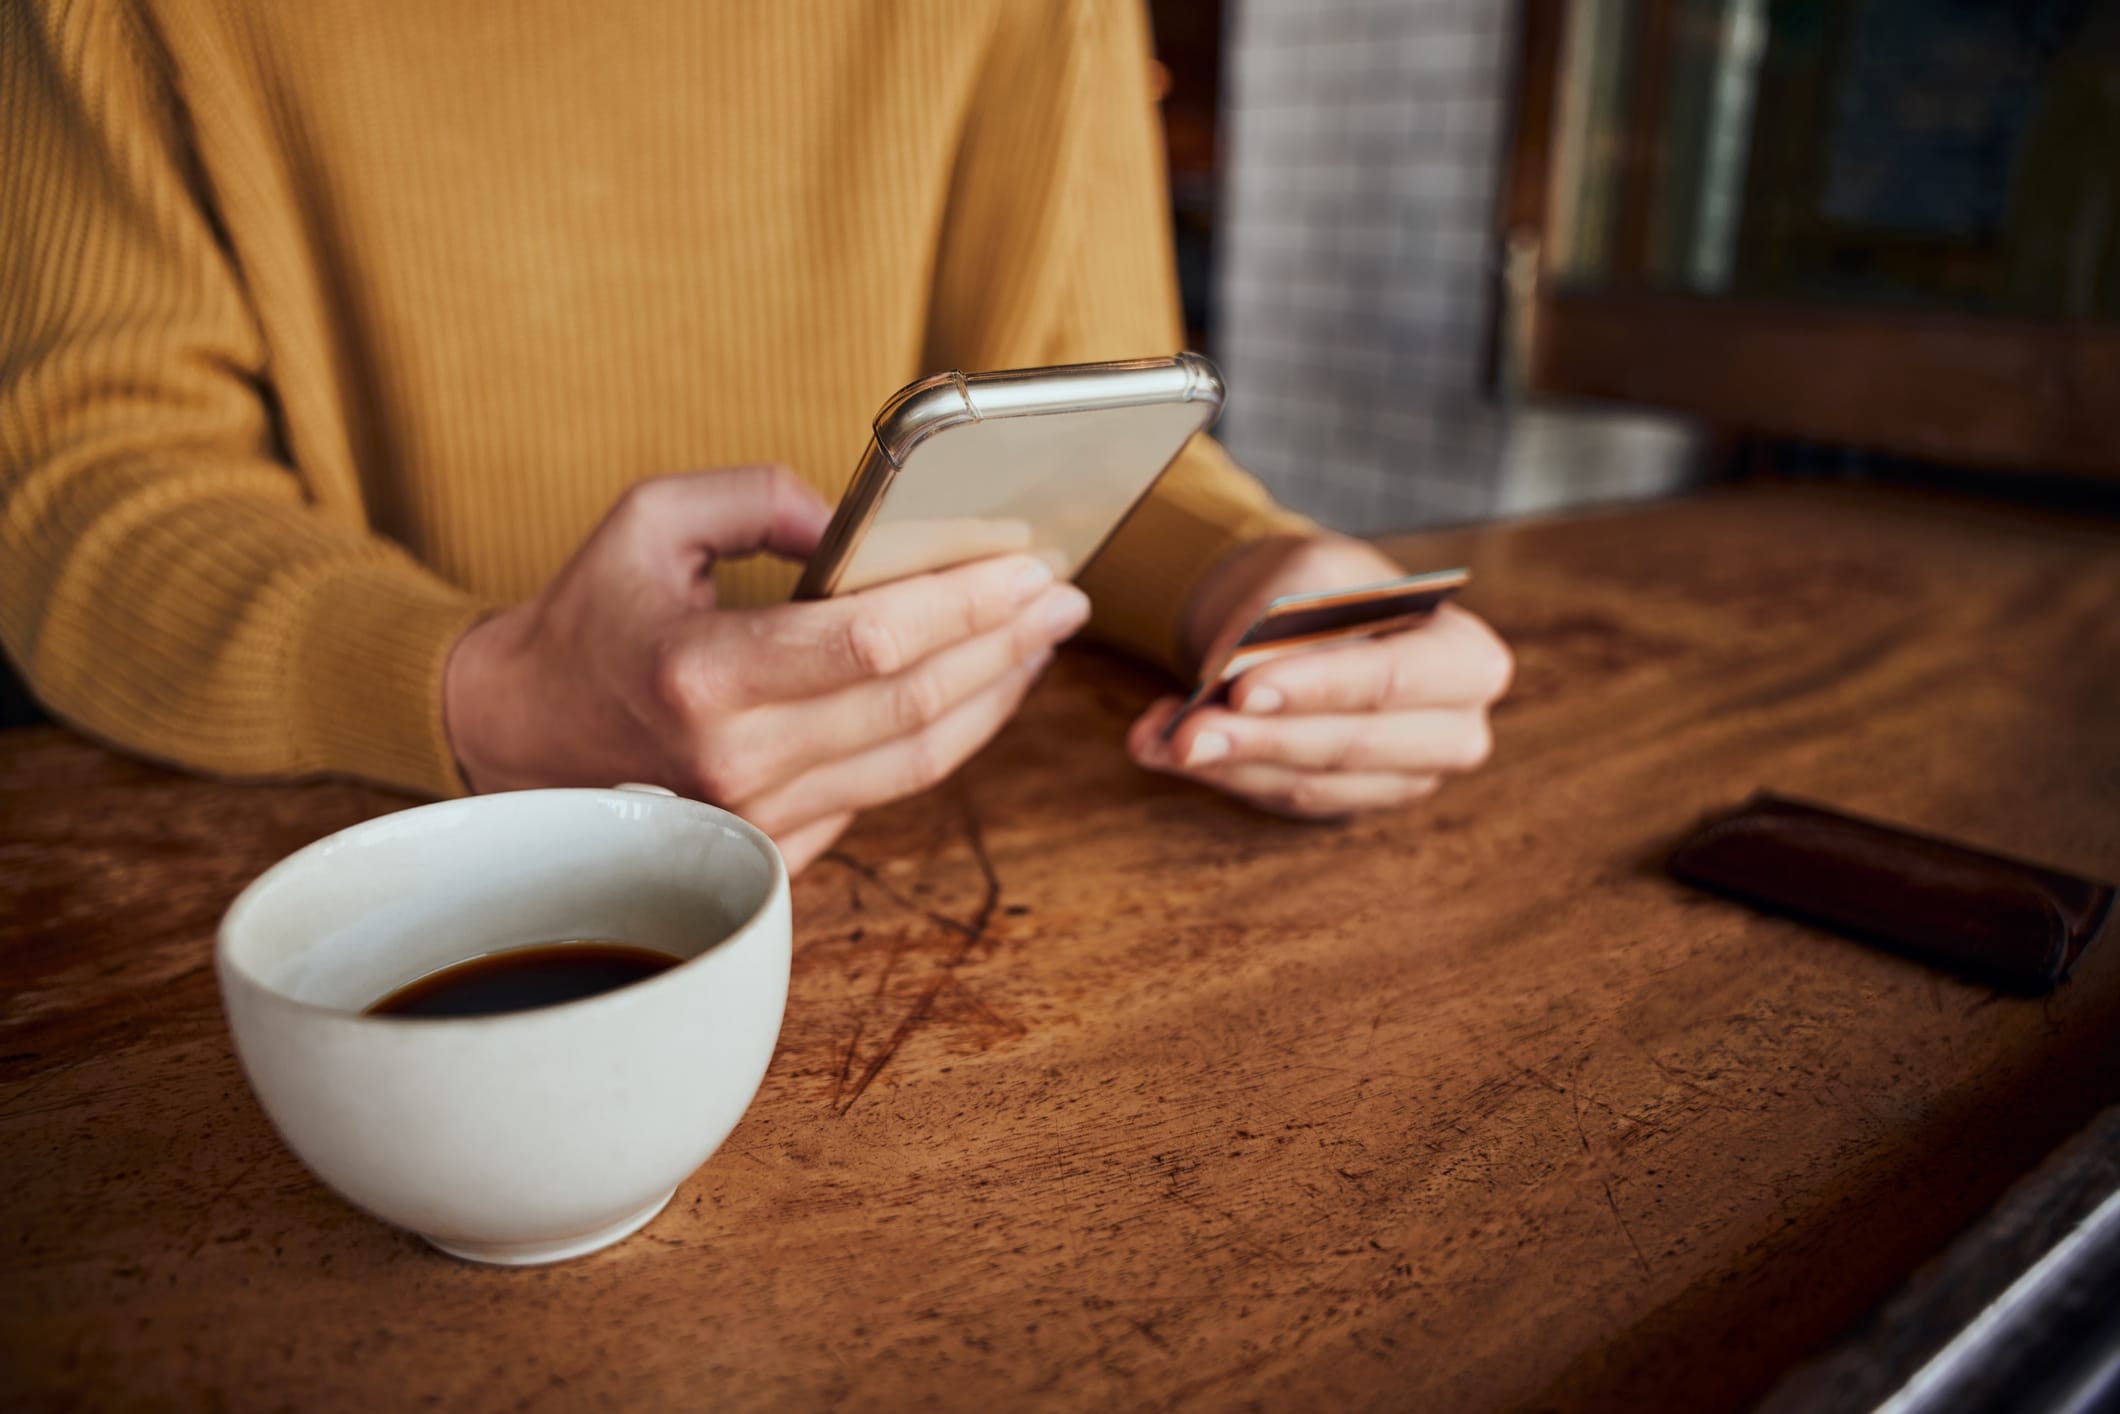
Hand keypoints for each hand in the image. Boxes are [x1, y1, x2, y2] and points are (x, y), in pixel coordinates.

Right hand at [443, 466, 1089, 871]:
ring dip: (995, 696)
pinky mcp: (774, 848)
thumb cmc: (589, 618)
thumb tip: (857, 521)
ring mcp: (757, 818)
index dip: (965, 603)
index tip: (1031, 568)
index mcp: (701, 676)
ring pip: (916, 760)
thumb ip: (758, 497)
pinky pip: (886, 792)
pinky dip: (947, 737)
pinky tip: (981, 688)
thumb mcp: (649, 520)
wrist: (516, 737)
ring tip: (1039, 639)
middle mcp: (735, 761)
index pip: (871, 642)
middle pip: (912, 704)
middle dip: (1006, 644)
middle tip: (1065, 598)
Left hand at [1127, 534, 1510, 817]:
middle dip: (1260, 740)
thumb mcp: (1312, 568)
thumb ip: (1280, 611)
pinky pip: (1285, 800)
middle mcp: (1453, 731)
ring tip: (1154, 739)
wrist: (1313, 616)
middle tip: (1184, 732)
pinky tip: (1160, 750)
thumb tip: (1226, 673)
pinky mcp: (1354, 803)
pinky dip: (1223, 774)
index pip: (1392, 682)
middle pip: (1352, 746)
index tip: (1241, 689)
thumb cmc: (1327, 586)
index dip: (1316, 688)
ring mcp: (1407, 779)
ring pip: (1311, 784)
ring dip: (1227, 764)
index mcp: (1467, 660)